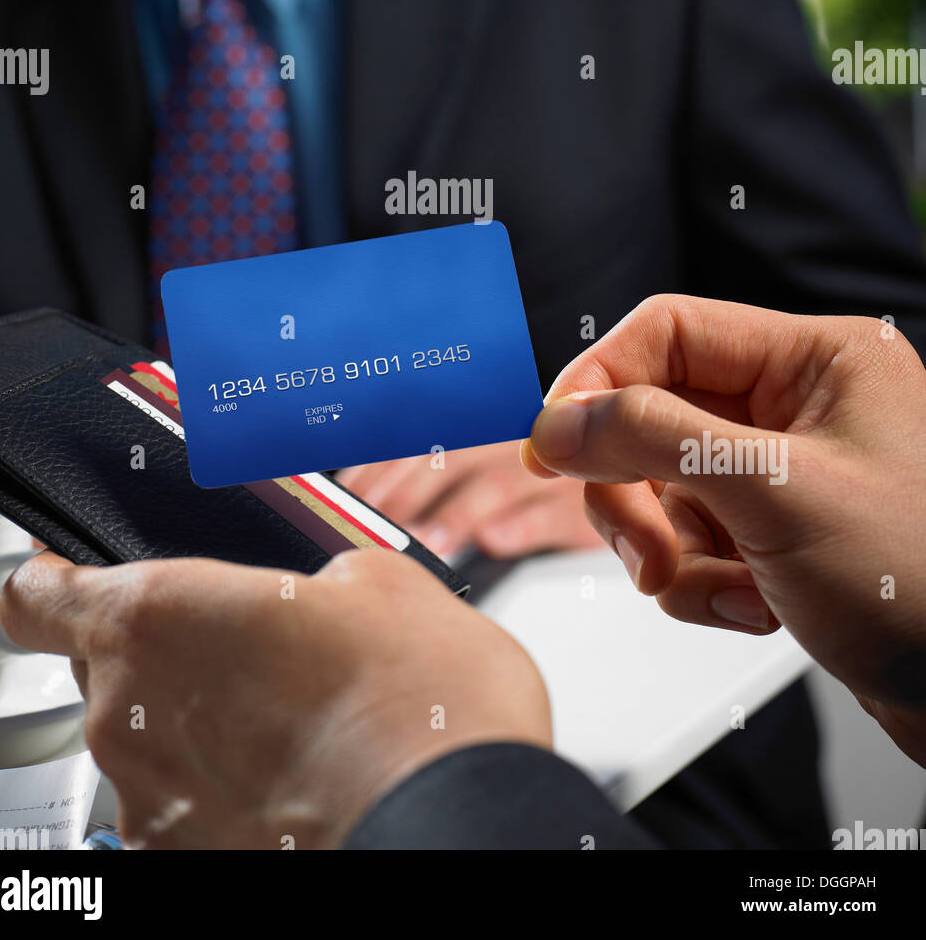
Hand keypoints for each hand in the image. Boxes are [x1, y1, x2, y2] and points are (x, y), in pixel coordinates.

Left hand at [0, 548, 550, 848]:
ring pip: (145, 743)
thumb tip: (318, 591)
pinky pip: (179, 807)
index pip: (35, 595)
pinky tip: (294, 775)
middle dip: (165, 654)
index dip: (54, 579)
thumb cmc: (410, 696)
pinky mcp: (182, 859)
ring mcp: (150, 801)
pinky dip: (220, 790)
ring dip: (197, 724)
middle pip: (101, 668)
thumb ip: (306, 575)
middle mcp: (126, 713)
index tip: (75, 573)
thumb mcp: (373, 577)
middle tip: (250, 648)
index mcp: (151, 616)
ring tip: (291, 720)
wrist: (449, 810)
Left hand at [337, 440, 603, 559]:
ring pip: (498, 482)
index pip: (421, 437)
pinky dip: (522, 526)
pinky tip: (495, 542)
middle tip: (376, 529)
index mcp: (479, 429)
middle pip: (450, 457)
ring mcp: (551, 472)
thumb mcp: (483, 470)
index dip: (383, 465)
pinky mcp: (583, 509)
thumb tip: (363, 500)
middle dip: (408, 493)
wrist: (624, 482)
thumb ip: (428, 477)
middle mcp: (513, 443)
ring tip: (427, 544)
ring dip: (458, 513)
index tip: (350, 496)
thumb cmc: (537, 487)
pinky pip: (552, 513)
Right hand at [521, 294, 925, 766]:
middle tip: (643, 553)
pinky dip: (706, 584)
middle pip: (654, 415)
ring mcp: (788, 472)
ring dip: (675, 552)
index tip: (552, 443)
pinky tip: (759, 611)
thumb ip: (653, 438)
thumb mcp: (773, 493)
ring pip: (666, 487)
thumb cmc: (924, 585)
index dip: (598, 382)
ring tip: (726, 593)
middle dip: (637, 493)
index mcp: (817, 360)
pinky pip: (695, 541)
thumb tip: (559, 420)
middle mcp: (800, 405)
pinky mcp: (780, 533)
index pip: (668, 333)